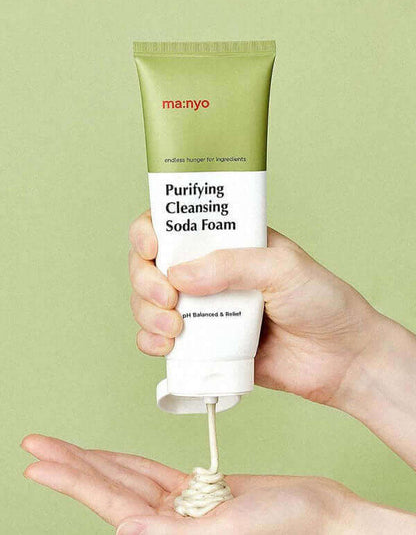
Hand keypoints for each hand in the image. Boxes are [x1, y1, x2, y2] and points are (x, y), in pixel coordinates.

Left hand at [22, 434, 370, 533]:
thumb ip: (179, 533)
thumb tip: (127, 531)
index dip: (73, 480)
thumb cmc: (291, 527)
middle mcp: (172, 522)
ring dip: (96, 461)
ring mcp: (185, 506)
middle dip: (73, 465)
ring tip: (64, 448)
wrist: (324, 514)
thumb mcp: (234, 528)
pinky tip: (111, 458)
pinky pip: (155, 472)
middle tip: (36, 444)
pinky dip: (130, 462)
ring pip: (128, 478)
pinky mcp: (201, 489)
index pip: (111, 504)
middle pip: (110, 488)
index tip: (39, 462)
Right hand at [129, 211, 379, 407]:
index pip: (176, 225)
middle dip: (146, 279)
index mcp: (229, 243)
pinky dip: (151, 343)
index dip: (151, 230)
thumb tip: (180, 273)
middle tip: (168, 297)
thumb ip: (232, 265)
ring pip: (150, 303)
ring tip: (173, 328)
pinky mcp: (204, 345)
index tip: (151, 246)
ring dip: (147, 312)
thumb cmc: (322, 302)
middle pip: (151, 265)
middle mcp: (210, 274)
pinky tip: (166, 347)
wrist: (342, 359)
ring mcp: (205, 310)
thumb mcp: (283, 268)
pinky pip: (160, 341)